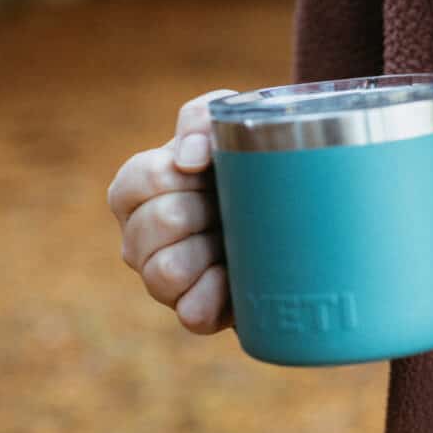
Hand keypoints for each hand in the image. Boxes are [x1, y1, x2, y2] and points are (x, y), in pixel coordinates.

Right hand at [107, 89, 239, 334]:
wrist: (297, 211)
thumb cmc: (249, 165)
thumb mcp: (227, 125)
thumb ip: (201, 120)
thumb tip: (188, 159)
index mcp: (136, 189)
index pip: (140, 179)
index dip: (182, 176)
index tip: (211, 171)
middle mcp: (138, 236)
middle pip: (160, 222)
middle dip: (205, 210)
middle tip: (232, 205)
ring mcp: (160, 278)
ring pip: (166, 271)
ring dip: (211, 251)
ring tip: (235, 238)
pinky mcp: (194, 311)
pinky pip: (193, 312)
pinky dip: (218, 295)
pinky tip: (237, 275)